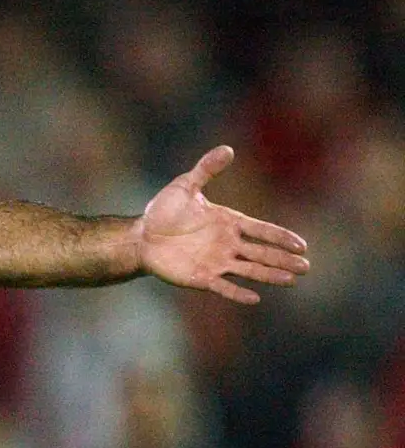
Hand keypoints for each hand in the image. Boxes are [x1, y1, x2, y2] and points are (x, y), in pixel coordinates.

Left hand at [138, 145, 309, 303]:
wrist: (142, 236)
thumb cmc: (163, 210)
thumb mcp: (185, 186)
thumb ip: (206, 169)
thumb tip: (227, 149)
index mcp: (228, 222)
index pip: (261, 230)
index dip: (280, 237)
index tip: (301, 245)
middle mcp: (228, 244)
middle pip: (262, 253)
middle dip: (283, 259)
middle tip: (306, 266)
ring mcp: (216, 262)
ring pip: (249, 270)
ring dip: (270, 275)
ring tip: (292, 280)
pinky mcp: (202, 277)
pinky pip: (223, 287)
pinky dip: (238, 292)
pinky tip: (255, 298)